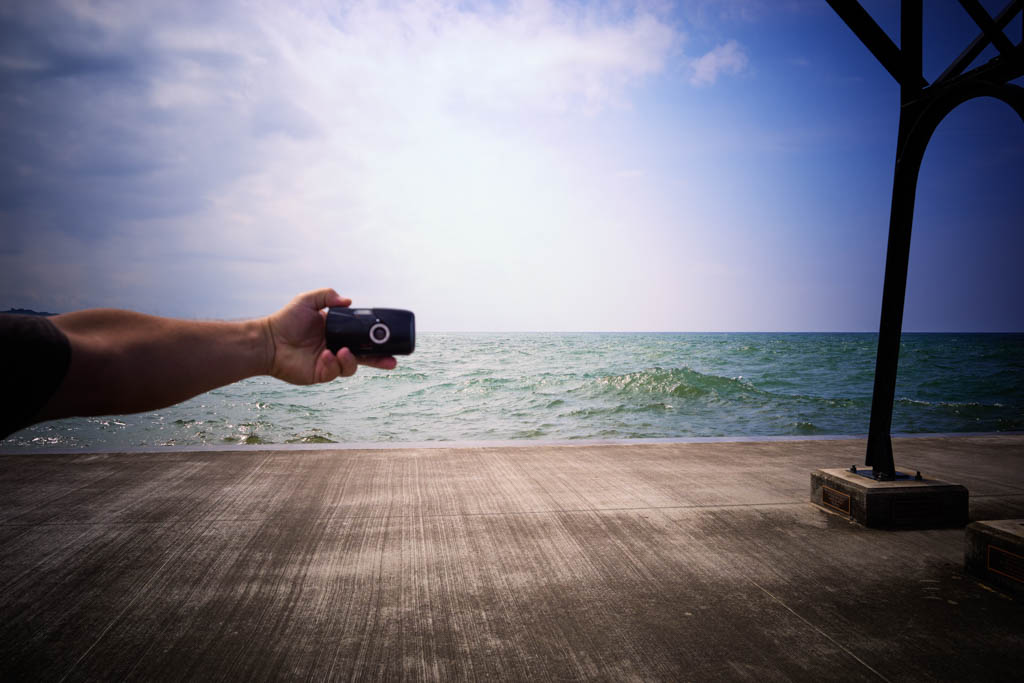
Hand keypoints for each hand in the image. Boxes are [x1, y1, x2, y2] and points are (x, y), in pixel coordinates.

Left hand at [264, 288, 396, 384]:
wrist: (268, 341)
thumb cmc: (286, 320)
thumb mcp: (307, 300)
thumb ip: (327, 296)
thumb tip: (349, 301)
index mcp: (337, 331)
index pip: (361, 336)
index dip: (376, 340)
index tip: (389, 339)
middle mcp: (336, 347)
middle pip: (365, 356)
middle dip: (380, 360)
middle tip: (392, 361)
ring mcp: (329, 362)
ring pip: (351, 366)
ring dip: (351, 360)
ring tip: (341, 351)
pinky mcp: (320, 374)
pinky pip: (334, 372)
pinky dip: (332, 364)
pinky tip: (324, 356)